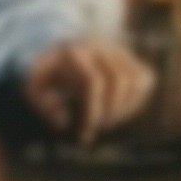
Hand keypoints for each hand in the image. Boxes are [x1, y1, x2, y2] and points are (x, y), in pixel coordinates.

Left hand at [22, 39, 154, 143]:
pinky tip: (119, 110)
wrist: (59, 49)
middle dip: (111, 110)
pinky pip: (146, 79)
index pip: (93, 81)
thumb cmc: (46, 76)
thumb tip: (63, 122)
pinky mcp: (130, 59)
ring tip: (107, 119)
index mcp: (74, 53)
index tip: (85, 133)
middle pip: (120, 80)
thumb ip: (44, 106)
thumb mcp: (34, 89)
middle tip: (97, 126)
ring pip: (138, 79)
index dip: (92, 111)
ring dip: (127, 107)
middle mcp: (101, 48)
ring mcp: (118, 51)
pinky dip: (137, 100)